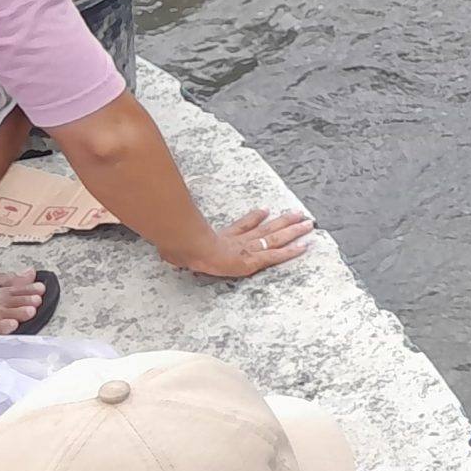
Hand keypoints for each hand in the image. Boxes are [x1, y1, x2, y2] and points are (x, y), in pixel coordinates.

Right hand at [174, 209, 312, 279]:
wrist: (187, 248)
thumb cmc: (179, 247)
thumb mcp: (175, 246)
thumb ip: (173, 245)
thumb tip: (163, 249)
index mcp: (220, 239)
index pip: (240, 227)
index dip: (253, 219)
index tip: (264, 210)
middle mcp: (237, 242)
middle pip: (264, 230)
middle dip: (282, 222)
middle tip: (298, 213)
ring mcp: (245, 250)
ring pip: (275, 238)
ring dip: (293, 231)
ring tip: (308, 223)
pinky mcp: (251, 260)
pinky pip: (275, 256)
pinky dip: (290, 251)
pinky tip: (304, 246)